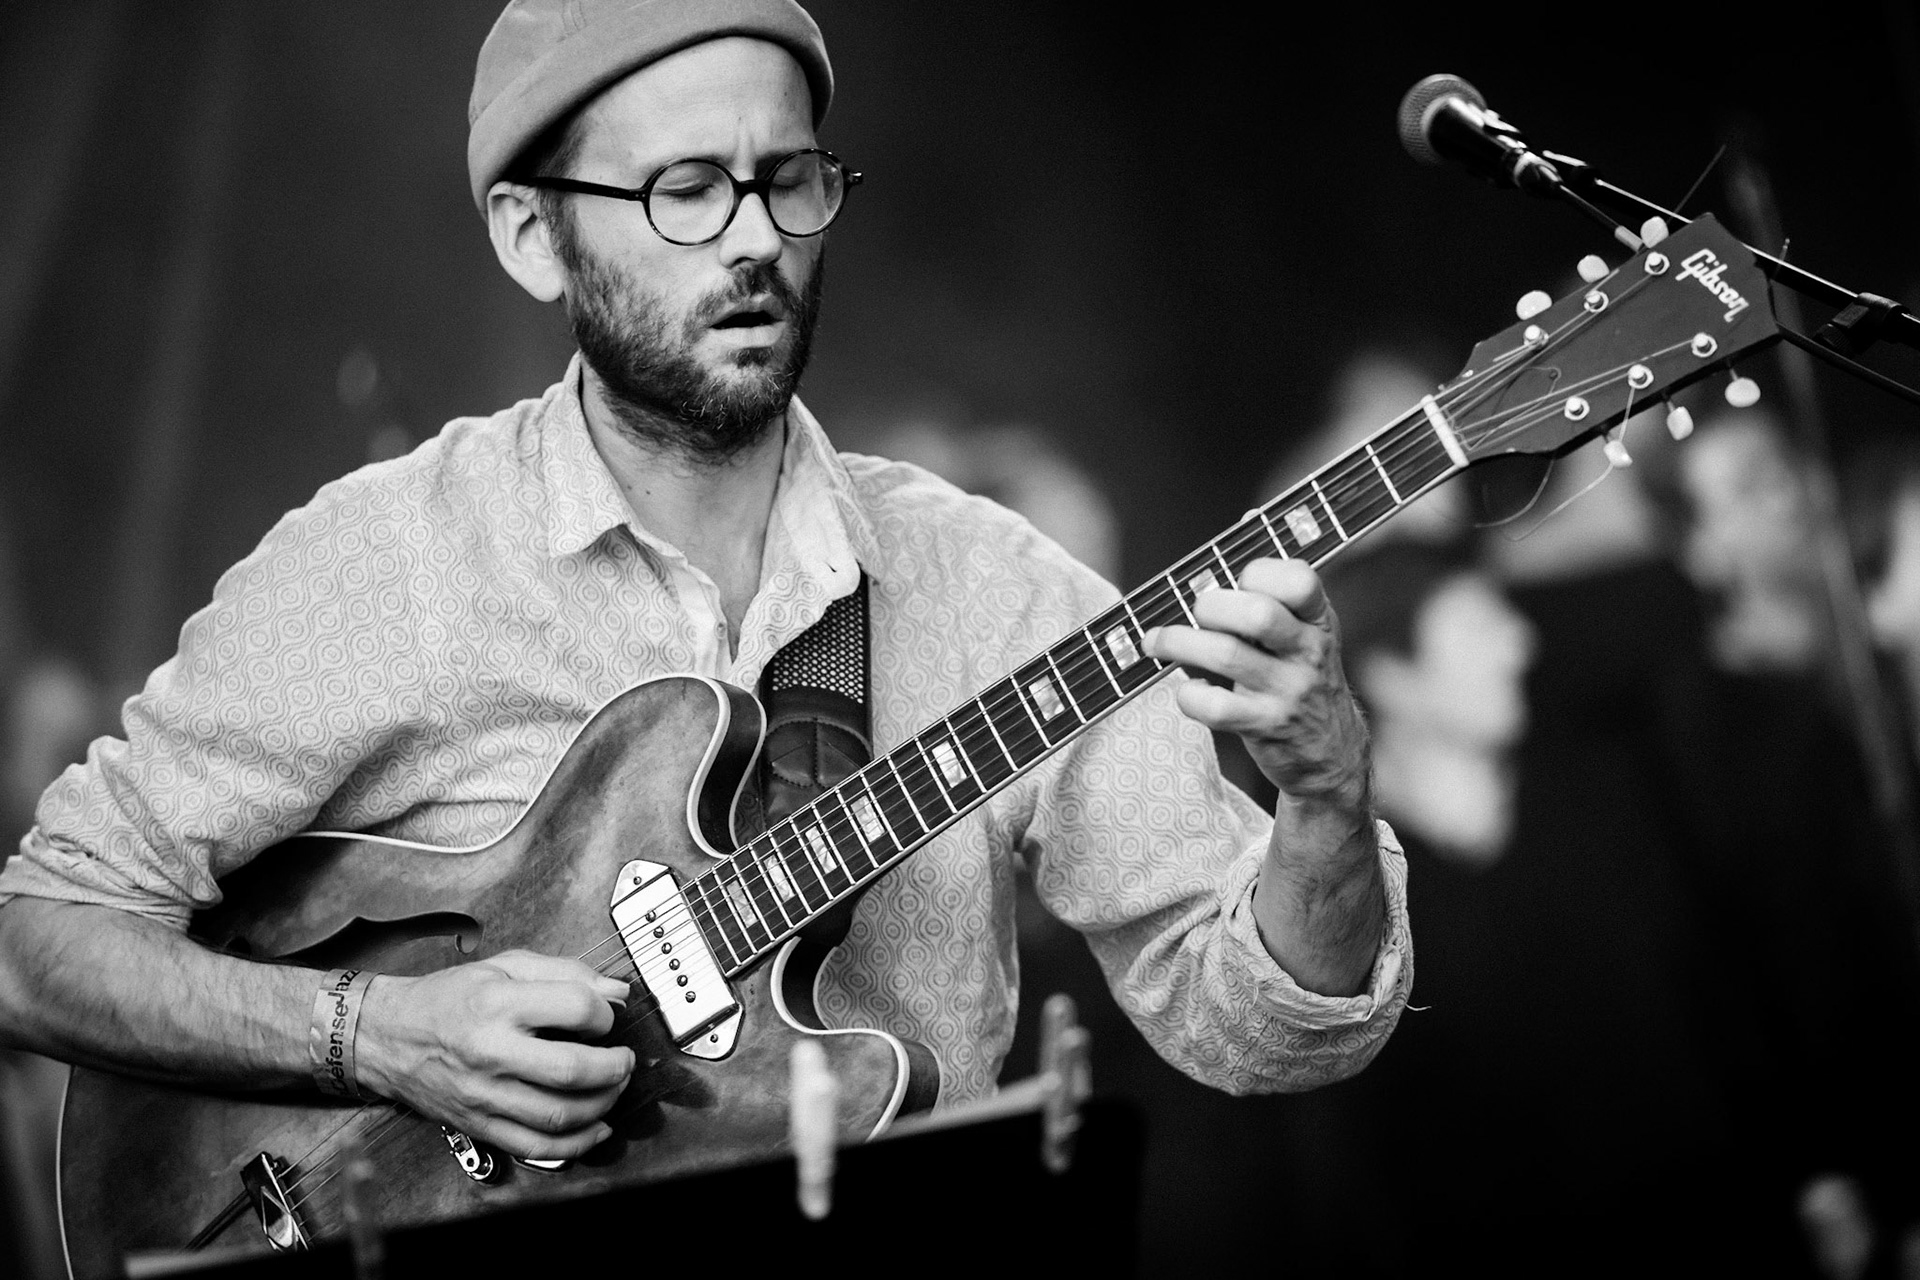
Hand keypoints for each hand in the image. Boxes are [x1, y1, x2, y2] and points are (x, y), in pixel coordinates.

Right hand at [354, 950, 634, 1159]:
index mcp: (497, 1004)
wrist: (388, 1037)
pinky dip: (577, 1144)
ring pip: (559, 1114)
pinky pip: (537, 1147)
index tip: (607, 1016)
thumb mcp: (503, 965)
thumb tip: (616, 989)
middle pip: (571, 1069)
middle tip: (624, 1059)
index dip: (605, 1012)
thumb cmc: (447, 999)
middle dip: (614, 1067)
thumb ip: (564, 972)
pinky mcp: (480, 1125)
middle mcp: (491, 1052)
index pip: (574, 1008)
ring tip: (614, 1087)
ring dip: (603, 1104)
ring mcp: (485, 1095)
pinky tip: (597, 1127)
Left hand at [1144, 557, 1368, 810]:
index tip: (1235, 579)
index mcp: (1319, 619)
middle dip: (1212, 605)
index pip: (1299, 580)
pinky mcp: (1266, 727)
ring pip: (1227, 656)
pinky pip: (1217, 706)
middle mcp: (1310, 653)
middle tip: (1195, 611)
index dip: (1258, 572)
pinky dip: (1189, 695)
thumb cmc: (1299, 674)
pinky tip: (1186, 689)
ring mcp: (1289, 692)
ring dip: (1179, 643)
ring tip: (1156, 641)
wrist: (1330, 753)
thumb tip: (1250, 517)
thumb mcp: (1303, 628)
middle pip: (1257, 614)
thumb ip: (1275, 582)